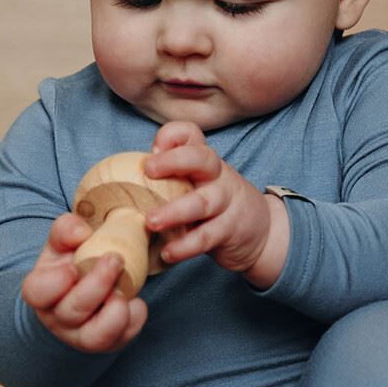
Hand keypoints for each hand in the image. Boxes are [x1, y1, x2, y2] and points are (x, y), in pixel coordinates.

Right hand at [20, 211, 147, 352]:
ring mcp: (82, 336)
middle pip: (73, 311)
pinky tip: (135, 301)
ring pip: (97, 336)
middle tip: (115, 259)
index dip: (56, 281)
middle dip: (97, 284)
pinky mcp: (109, 343)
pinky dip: (135, 316)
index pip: (38, 293)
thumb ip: (66, 230)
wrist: (84, 290)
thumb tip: (81, 234)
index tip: (74, 265)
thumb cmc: (71, 264)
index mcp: (41, 292)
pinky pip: (124, 336)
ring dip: (116, 310)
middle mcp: (58, 319)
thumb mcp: (62, 243)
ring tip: (124, 288)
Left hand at [142, 121, 275, 275]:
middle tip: (148, 171)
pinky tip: (168, 253)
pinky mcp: (230, 230)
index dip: (171, 136)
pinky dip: (185, 246)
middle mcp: (217, 175)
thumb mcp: (198, 183)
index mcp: (205, 160)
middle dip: (174, 160)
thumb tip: (126, 180)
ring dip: (174, 211)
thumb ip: (168, 178)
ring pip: (202, 202)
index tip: (152, 150)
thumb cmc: (216, 205)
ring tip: (151, 222)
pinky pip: (206, 237)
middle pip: (202, 157)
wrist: (261, 233)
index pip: (191, 134)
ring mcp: (226, 202)